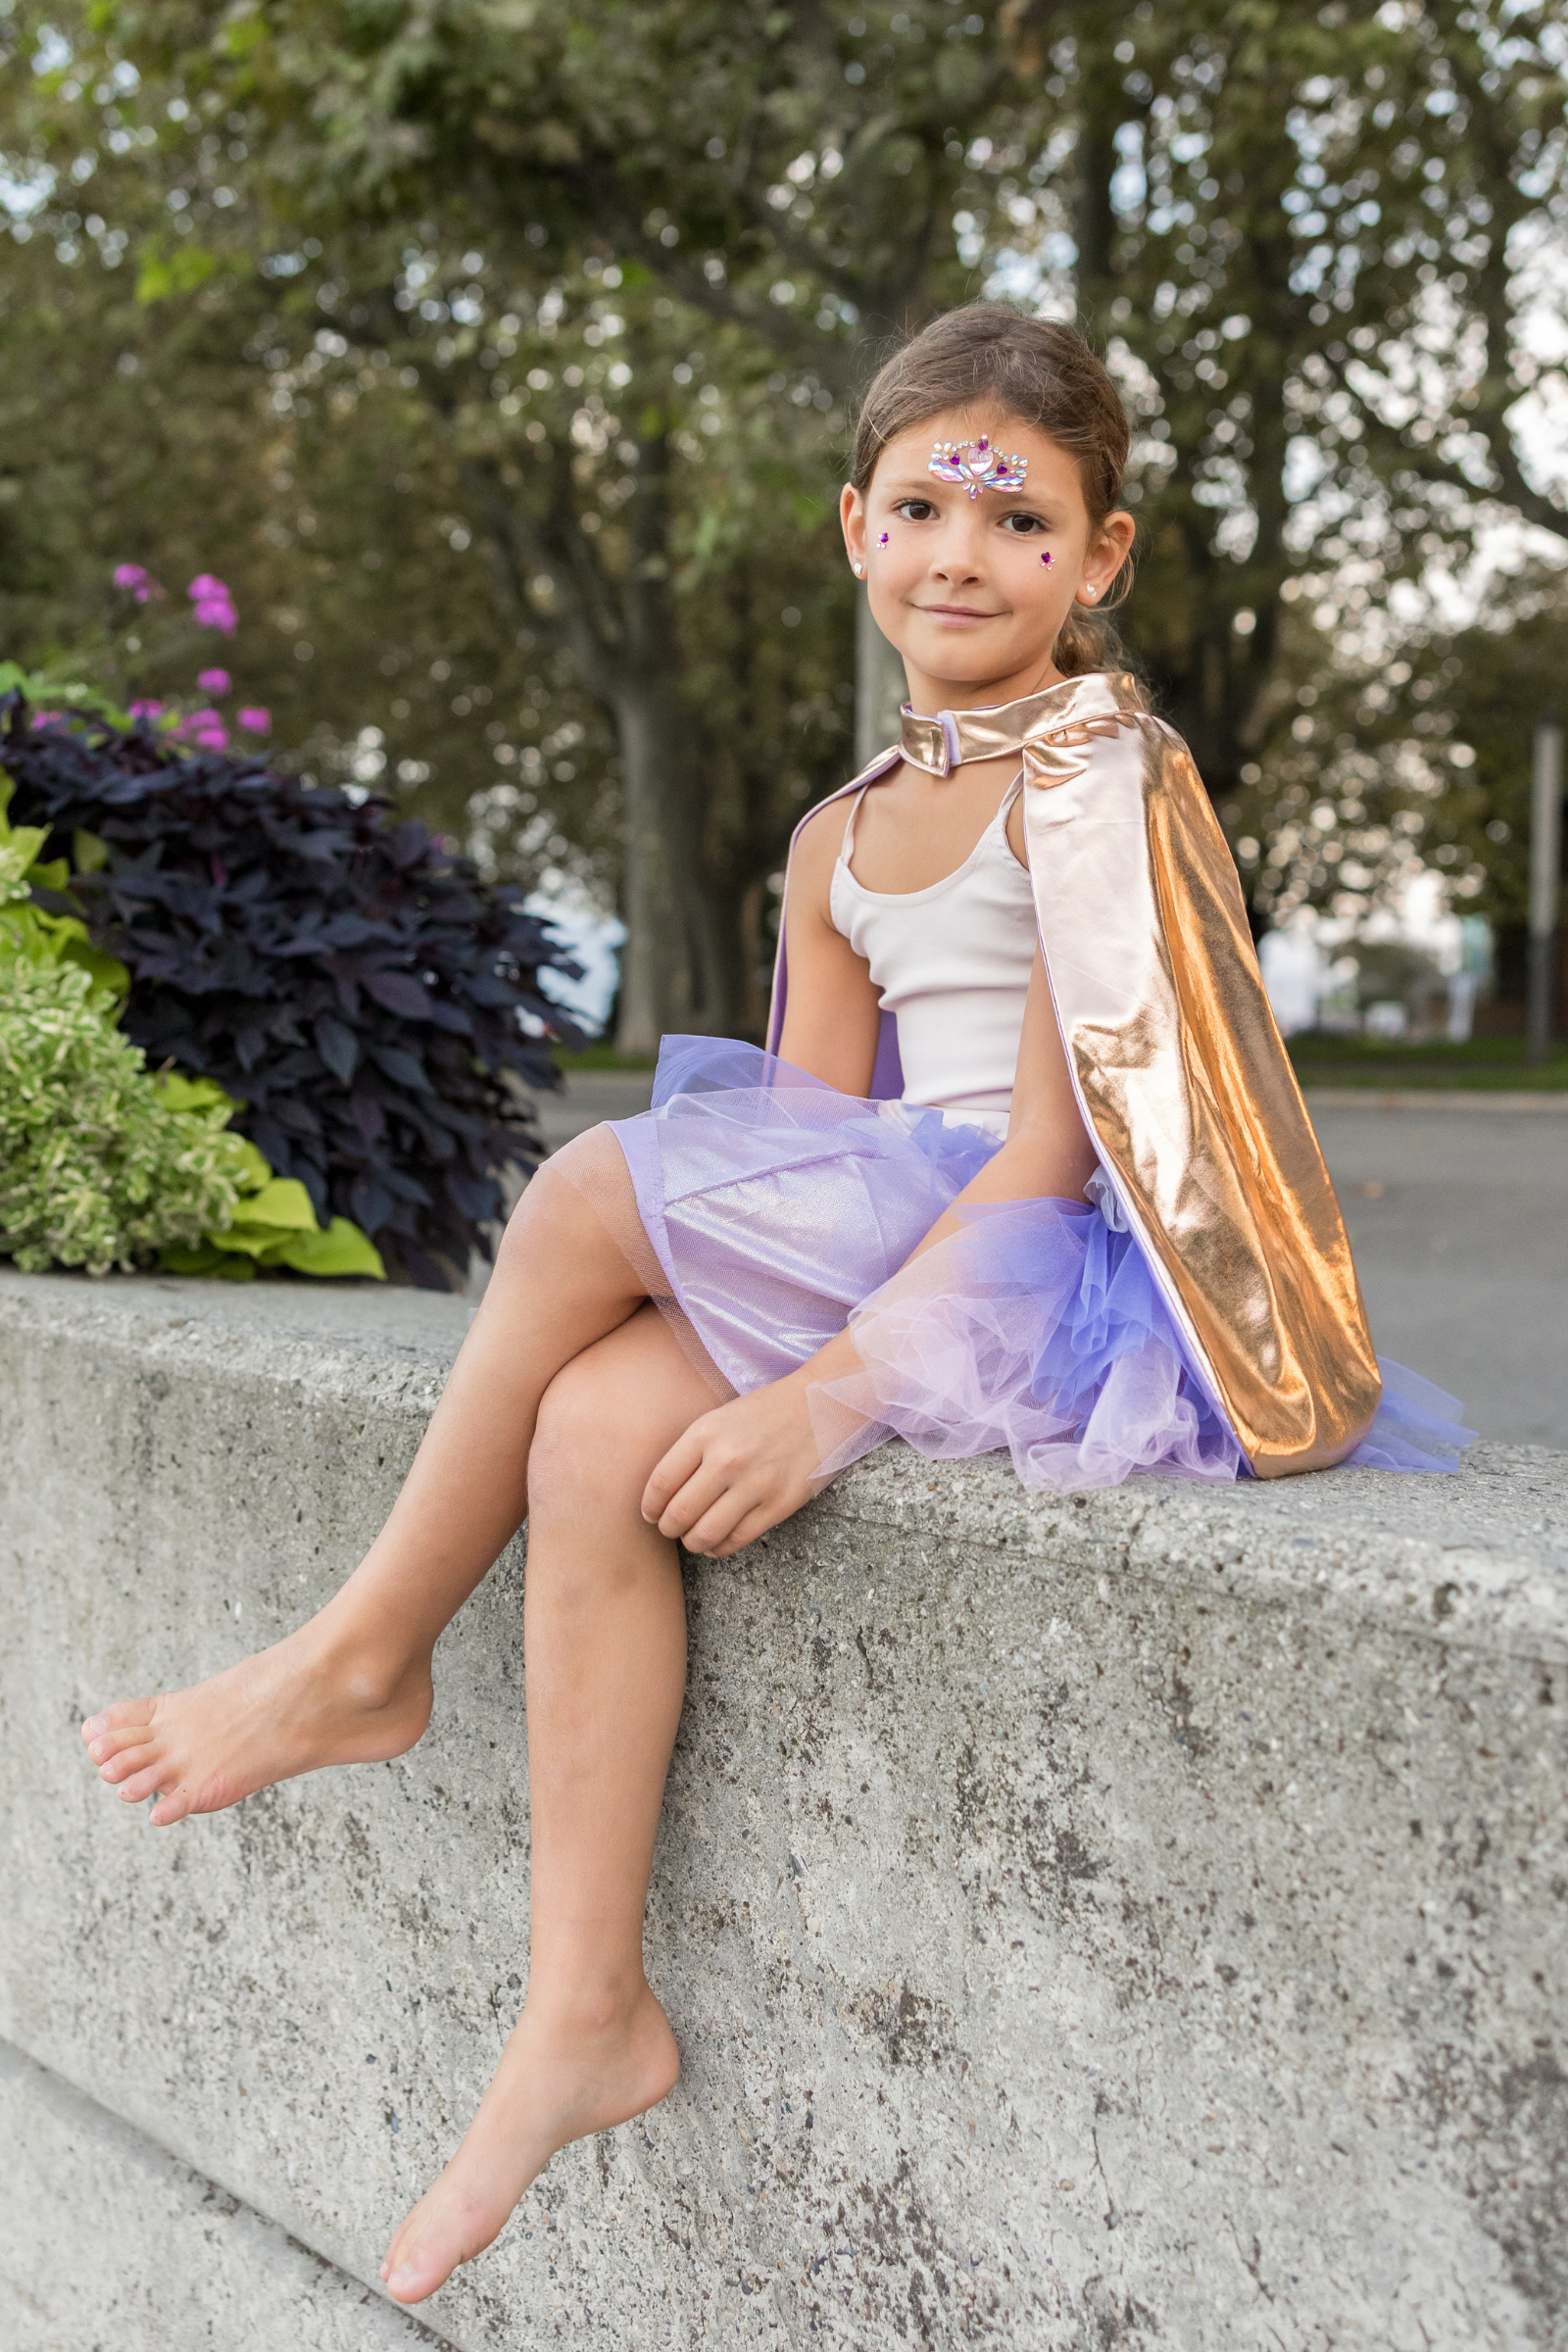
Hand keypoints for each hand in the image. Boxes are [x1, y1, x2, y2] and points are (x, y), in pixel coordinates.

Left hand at [641, 1373, 821, 1556]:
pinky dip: (720, 1548)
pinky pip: (738, 1539)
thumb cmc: (766, 1411)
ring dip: (692, 1542)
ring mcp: (755, 1484)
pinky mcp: (779, 1504)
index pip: (661, 1483)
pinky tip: (717, 1543)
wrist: (821, 1406)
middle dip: (668, 1528)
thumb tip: (663, 1493)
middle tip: (670, 1529)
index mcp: (706, 1433)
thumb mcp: (720, 1417)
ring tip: (693, 1538)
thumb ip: (692, 1450)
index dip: (650, 1506)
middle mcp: (727, 1460)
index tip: (650, 1514)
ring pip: (705, 1533)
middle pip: (679, 1513)